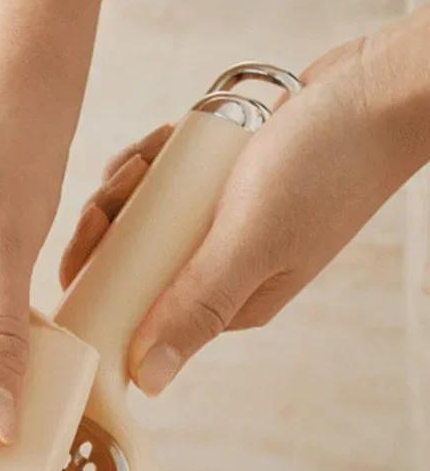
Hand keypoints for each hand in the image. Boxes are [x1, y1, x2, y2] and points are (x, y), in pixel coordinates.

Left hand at [61, 23, 429, 395]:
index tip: (88, 238)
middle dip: (109, 221)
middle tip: (123, 183)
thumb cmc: (327, 166)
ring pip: (139, 217)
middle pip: (127, 261)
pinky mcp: (221, 187)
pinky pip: (163, 183)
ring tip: (150, 154)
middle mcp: (217, 272)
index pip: (135, 312)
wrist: (381, 88)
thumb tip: (148, 382)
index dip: (97, 281)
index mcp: (225, 305)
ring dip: (129, 184)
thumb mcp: (250, 244)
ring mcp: (218, 228)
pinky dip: (153, 160)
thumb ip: (198, 310)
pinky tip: (165, 138)